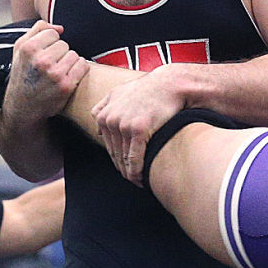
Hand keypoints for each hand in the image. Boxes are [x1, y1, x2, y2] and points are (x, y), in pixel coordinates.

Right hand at [5, 21, 86, 126]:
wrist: (23, 106)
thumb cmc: (23, 75)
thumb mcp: (20, 49)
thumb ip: (37, 30)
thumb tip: (60, 28)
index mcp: (28, 48)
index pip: (52, 33)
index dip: (49, 43)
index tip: (43, 54)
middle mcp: (41, 61)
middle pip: (64, 44)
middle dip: (59, 53)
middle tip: (49, 66)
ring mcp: (55, 74)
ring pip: (74, 54)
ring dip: (69, 61)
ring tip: (57, 71)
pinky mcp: (66, 85)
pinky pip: (83, 65)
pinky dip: (79, 69)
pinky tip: (68, 75)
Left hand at [91, 64, 188, 183]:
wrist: (169, 85)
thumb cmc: (148, 89)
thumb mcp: (119, 92)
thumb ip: (104, 107)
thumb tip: (97, 125)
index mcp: (104, 114)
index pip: (107, 144)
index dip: (116, 158)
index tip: (124, 168)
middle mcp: (110, 119)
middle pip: (114, 153)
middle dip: (122, 168)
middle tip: (132, 179)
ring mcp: (123, 125)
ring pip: (123, 158)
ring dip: (129, 174)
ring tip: (137, 182)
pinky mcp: (138, 130)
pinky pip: (134, 158)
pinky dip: (137, 171)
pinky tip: (141, 179)